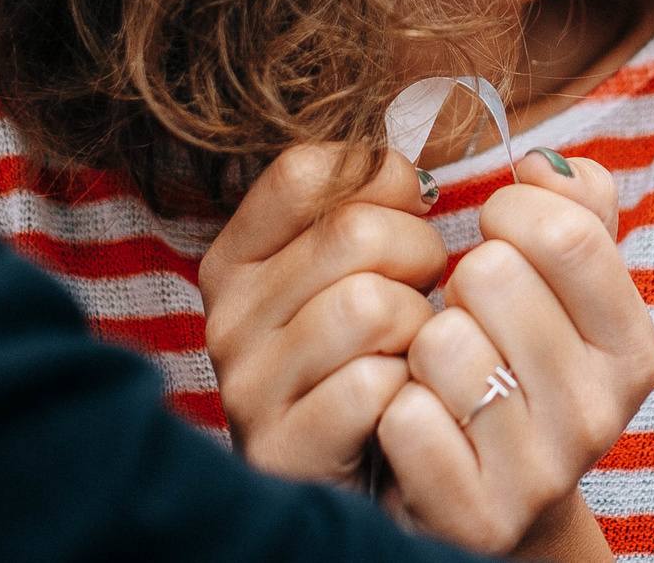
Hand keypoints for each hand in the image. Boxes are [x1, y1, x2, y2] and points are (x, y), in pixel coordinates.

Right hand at [199, 145, 446, 483]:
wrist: (349, 481)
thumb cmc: (361, 361)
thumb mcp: (344, 276)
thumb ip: (361, 211)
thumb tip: (416, 172)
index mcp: (236, 260)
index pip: (305, 172)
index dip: (382, 178)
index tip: (414, 206)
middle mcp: (228, 317)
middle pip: (353, 232)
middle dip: (419, 254)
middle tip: (425, 292)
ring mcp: (248, 385)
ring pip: (371, 305)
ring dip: (419, 327)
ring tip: (411, 350)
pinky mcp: (283, 447)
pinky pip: (373, 385)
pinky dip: (408, 388)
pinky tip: (400, 400)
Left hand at [374, 149, 653, 552]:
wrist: (495, 503)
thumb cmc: (520, 364)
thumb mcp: (566, 288)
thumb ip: (576, 209)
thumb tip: (543, 165)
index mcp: (632, 349)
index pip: (566, 231)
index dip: (511, 212)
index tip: (498, 234)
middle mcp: (600, 415)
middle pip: (491, 274)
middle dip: (461, 283)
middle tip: (470, 321)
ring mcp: (541, 473)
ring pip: (441, 342)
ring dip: (422, 347)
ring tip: (444, 375)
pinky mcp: (475, 516)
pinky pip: (404, 415)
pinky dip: (393, 407)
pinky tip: (420, 424)